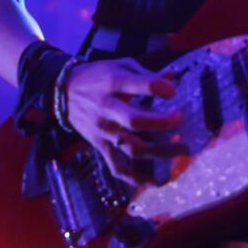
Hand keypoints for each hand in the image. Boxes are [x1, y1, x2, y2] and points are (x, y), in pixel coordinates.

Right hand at [60, 57, 185, 182]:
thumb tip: (172, 77)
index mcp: (113, 83)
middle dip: (161, 122)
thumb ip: (146, 73)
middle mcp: (107, 108)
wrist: (64, 92)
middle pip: (135, 121)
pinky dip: (134, 177)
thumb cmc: (98, 76)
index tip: (172, 91)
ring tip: (182, 149)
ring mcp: (104, 131)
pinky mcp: (100, 145)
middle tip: (179, 118)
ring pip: (132, 147)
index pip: (140, 85)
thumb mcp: (120, 65)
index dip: (160, 88)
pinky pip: (117, 166)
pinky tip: (153, 181)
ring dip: (159, 152)